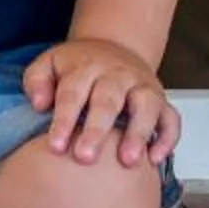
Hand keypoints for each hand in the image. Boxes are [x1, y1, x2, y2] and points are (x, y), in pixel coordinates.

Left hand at [26, 38, 179, 166]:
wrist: (115, 46)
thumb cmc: (78, 65)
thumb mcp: (49, 63)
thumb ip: (37, 81)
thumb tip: (38, 104)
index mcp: (86, 68)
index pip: (72, 94)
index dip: (64, 120)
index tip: (55, 146)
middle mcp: (117, 75)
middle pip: (108, 102)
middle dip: (97, 131)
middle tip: (85, 157)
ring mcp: (143, 87)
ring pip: (146, 107)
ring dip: (138, 134)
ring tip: (128, 161)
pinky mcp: (162, 101)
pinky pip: (171, 119)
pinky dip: (168, 138)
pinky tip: (156, 158)